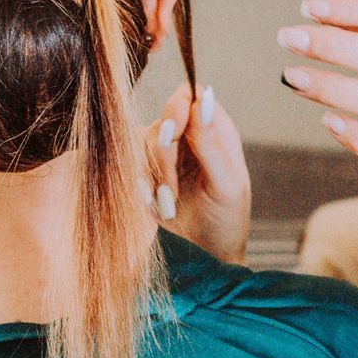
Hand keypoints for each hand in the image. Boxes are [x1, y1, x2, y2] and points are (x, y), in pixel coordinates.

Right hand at [147, 84, 251, 264]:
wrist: (206, 262)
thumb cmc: (226, 223)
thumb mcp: (227, 185)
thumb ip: (212, 144)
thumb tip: (204, 99)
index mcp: (216, 132)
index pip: (191, 96)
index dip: (179, 107)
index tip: (175, 131)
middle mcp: (189, 139)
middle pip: (163, 121)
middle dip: (164, 154)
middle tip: (171, 190)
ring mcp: (165, 158)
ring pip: (142, 144)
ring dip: (152, 176)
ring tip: (168, 206)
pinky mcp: (145, 177)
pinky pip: (129, 167)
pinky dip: (139, 187)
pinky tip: (154, 208)